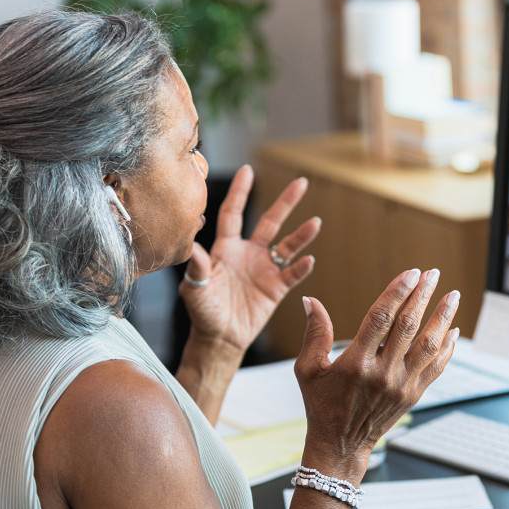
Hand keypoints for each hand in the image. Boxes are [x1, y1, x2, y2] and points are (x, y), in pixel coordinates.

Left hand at [179, 164, 320, 355]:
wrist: (219, 338)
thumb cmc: (202, 311)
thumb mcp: (194, 287)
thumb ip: (197, 265)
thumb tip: (193, 244)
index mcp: (226, 248)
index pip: (234, 213)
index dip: (240, 192)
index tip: (247, 171)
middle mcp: (249, 253)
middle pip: (270, 221)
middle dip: (285, 202)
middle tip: (301, 182)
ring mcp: (265, 269)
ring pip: (288, 245)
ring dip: (302, 234)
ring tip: (316, 222)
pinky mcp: (276, 288)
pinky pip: (292, 274)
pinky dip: (301, 267)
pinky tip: (309, 259)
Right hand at [294, 269, 459, 480]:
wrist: (341, 444)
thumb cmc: (322, 404)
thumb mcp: (308, 369)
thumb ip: (314, 333)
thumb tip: (310, 301)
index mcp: (356, 362)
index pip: (381, 318)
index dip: (397, 292)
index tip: (411, 273)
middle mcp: (382, 373)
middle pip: (408, 326)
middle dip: (422, 296)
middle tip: (433, 274)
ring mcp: (401, 385)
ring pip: (428, 345)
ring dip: (442, 318)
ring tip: (452, 296)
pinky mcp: (413, 395)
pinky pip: (436, 367)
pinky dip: (446, 347)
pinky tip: (453, 330)